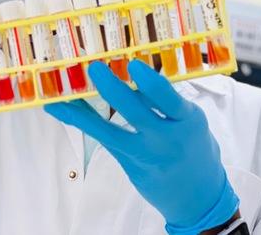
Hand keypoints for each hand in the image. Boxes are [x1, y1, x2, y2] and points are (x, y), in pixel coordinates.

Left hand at [45, 60, 238, 234]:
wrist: (199, 196)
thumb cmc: (196, 147)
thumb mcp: (191, 121)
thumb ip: (166, 103)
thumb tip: (133, 76)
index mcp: (188, 121)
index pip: (169, 100)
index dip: (150, 83)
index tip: (133, 65)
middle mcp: (165, 138)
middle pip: (134, 113)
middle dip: (112, 89)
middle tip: (94, 69)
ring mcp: (144, 153)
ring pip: (108, 132)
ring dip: (83, 113)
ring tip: (61, 97)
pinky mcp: (128, 163)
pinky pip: (102, 139)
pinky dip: (83, 122)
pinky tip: (65, 111)